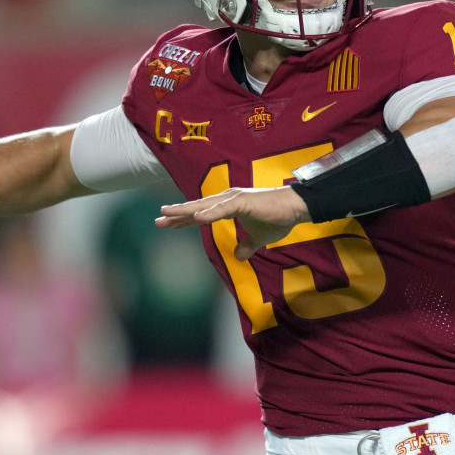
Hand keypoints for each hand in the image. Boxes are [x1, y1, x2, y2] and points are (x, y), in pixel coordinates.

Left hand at [156, 186, 310, 260]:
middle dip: (177, 215)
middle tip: (158, 220)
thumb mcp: (259, 238)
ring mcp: (234, 199)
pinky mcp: (243, 202)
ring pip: (204, 206)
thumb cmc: (279, 218)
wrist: (296, 207)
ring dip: (185, 210)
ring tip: (167, 213)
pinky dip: (209, 213)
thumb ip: (247, 245)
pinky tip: (196, 218)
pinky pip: (222, 209)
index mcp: (229, 205)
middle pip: (197, 208)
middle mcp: (227, 199)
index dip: (184, 219)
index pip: (201, 213)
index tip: (167, 224)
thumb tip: (239, 256)